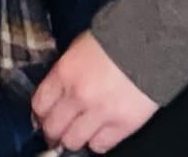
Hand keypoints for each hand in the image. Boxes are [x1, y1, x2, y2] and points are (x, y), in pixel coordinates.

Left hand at [32, 32, 155, 151]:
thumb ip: (63, 74)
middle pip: (53, 127)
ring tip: (78, 134)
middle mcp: (78, 96)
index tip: (42, 119)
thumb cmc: (113, 42)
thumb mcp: (76, 50)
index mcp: (64, 74)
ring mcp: (100, 113)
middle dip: (52, 132)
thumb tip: (55, 94)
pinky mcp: (123, 125)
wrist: (148, 45)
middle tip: (56, 133)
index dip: (39, 115)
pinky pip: (100, 146)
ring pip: (73, 141)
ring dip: (73, 139)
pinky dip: (97, 143)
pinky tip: (98, 134)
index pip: (39, 105)